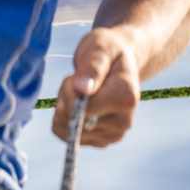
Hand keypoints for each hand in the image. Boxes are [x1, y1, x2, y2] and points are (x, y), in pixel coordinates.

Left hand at [51, 28, 140, 147]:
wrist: (120, 62)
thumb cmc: (107, 51)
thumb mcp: (99, 48)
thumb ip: (91, 67)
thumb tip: (81, 89)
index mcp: (126, 98)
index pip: (81, 107)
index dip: (69, 90)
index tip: (76, 76)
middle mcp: (124, 122)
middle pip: (73, 120)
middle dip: (65, 99)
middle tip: (77, 82)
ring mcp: (114, 135)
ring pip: (68, 130)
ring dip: (64, 109)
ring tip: (80, 92)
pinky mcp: (103, 141)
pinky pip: (69, 137)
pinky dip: (66, 120)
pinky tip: (78, 105)